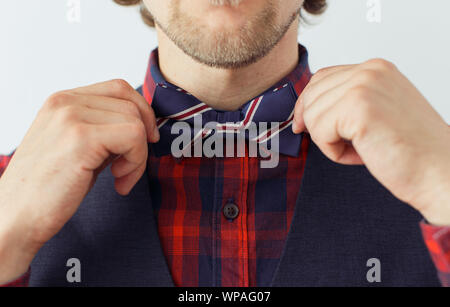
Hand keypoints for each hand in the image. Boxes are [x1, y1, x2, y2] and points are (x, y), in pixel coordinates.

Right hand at [0, 79, 158, 283]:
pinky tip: (118, 181)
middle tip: (130, 167)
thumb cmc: (48, 188)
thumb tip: (142, 127)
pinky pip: (134, 138)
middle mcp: (66, 102)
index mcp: (63, 101)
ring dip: (138, 156)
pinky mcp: (82, 138)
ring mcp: (72, 117)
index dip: (141, 112)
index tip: (146, 138)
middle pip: (131, 105)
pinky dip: (136, 163)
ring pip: (136, 123)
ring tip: (120, 177)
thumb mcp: (76, 146)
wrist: (17, 217)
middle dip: (142, 139)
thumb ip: (103, 130)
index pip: (118, 89)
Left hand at [292, 59, 449, 225]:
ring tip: (362, 149)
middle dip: (318, 126)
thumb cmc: (412, 150)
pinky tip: (362, 154)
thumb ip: (348, 101)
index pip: (321, 77)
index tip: (301, 123)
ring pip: (312, 115)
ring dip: (329, 141)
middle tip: (346, 144)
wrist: (440, 173)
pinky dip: (334, 151)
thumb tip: (306, 108)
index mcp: (376, 69)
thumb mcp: (377, 112)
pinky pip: (319, 132)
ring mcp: (364, 86)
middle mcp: (370, 70)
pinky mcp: (358, 107)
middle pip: (311, 95)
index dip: (307, 103)